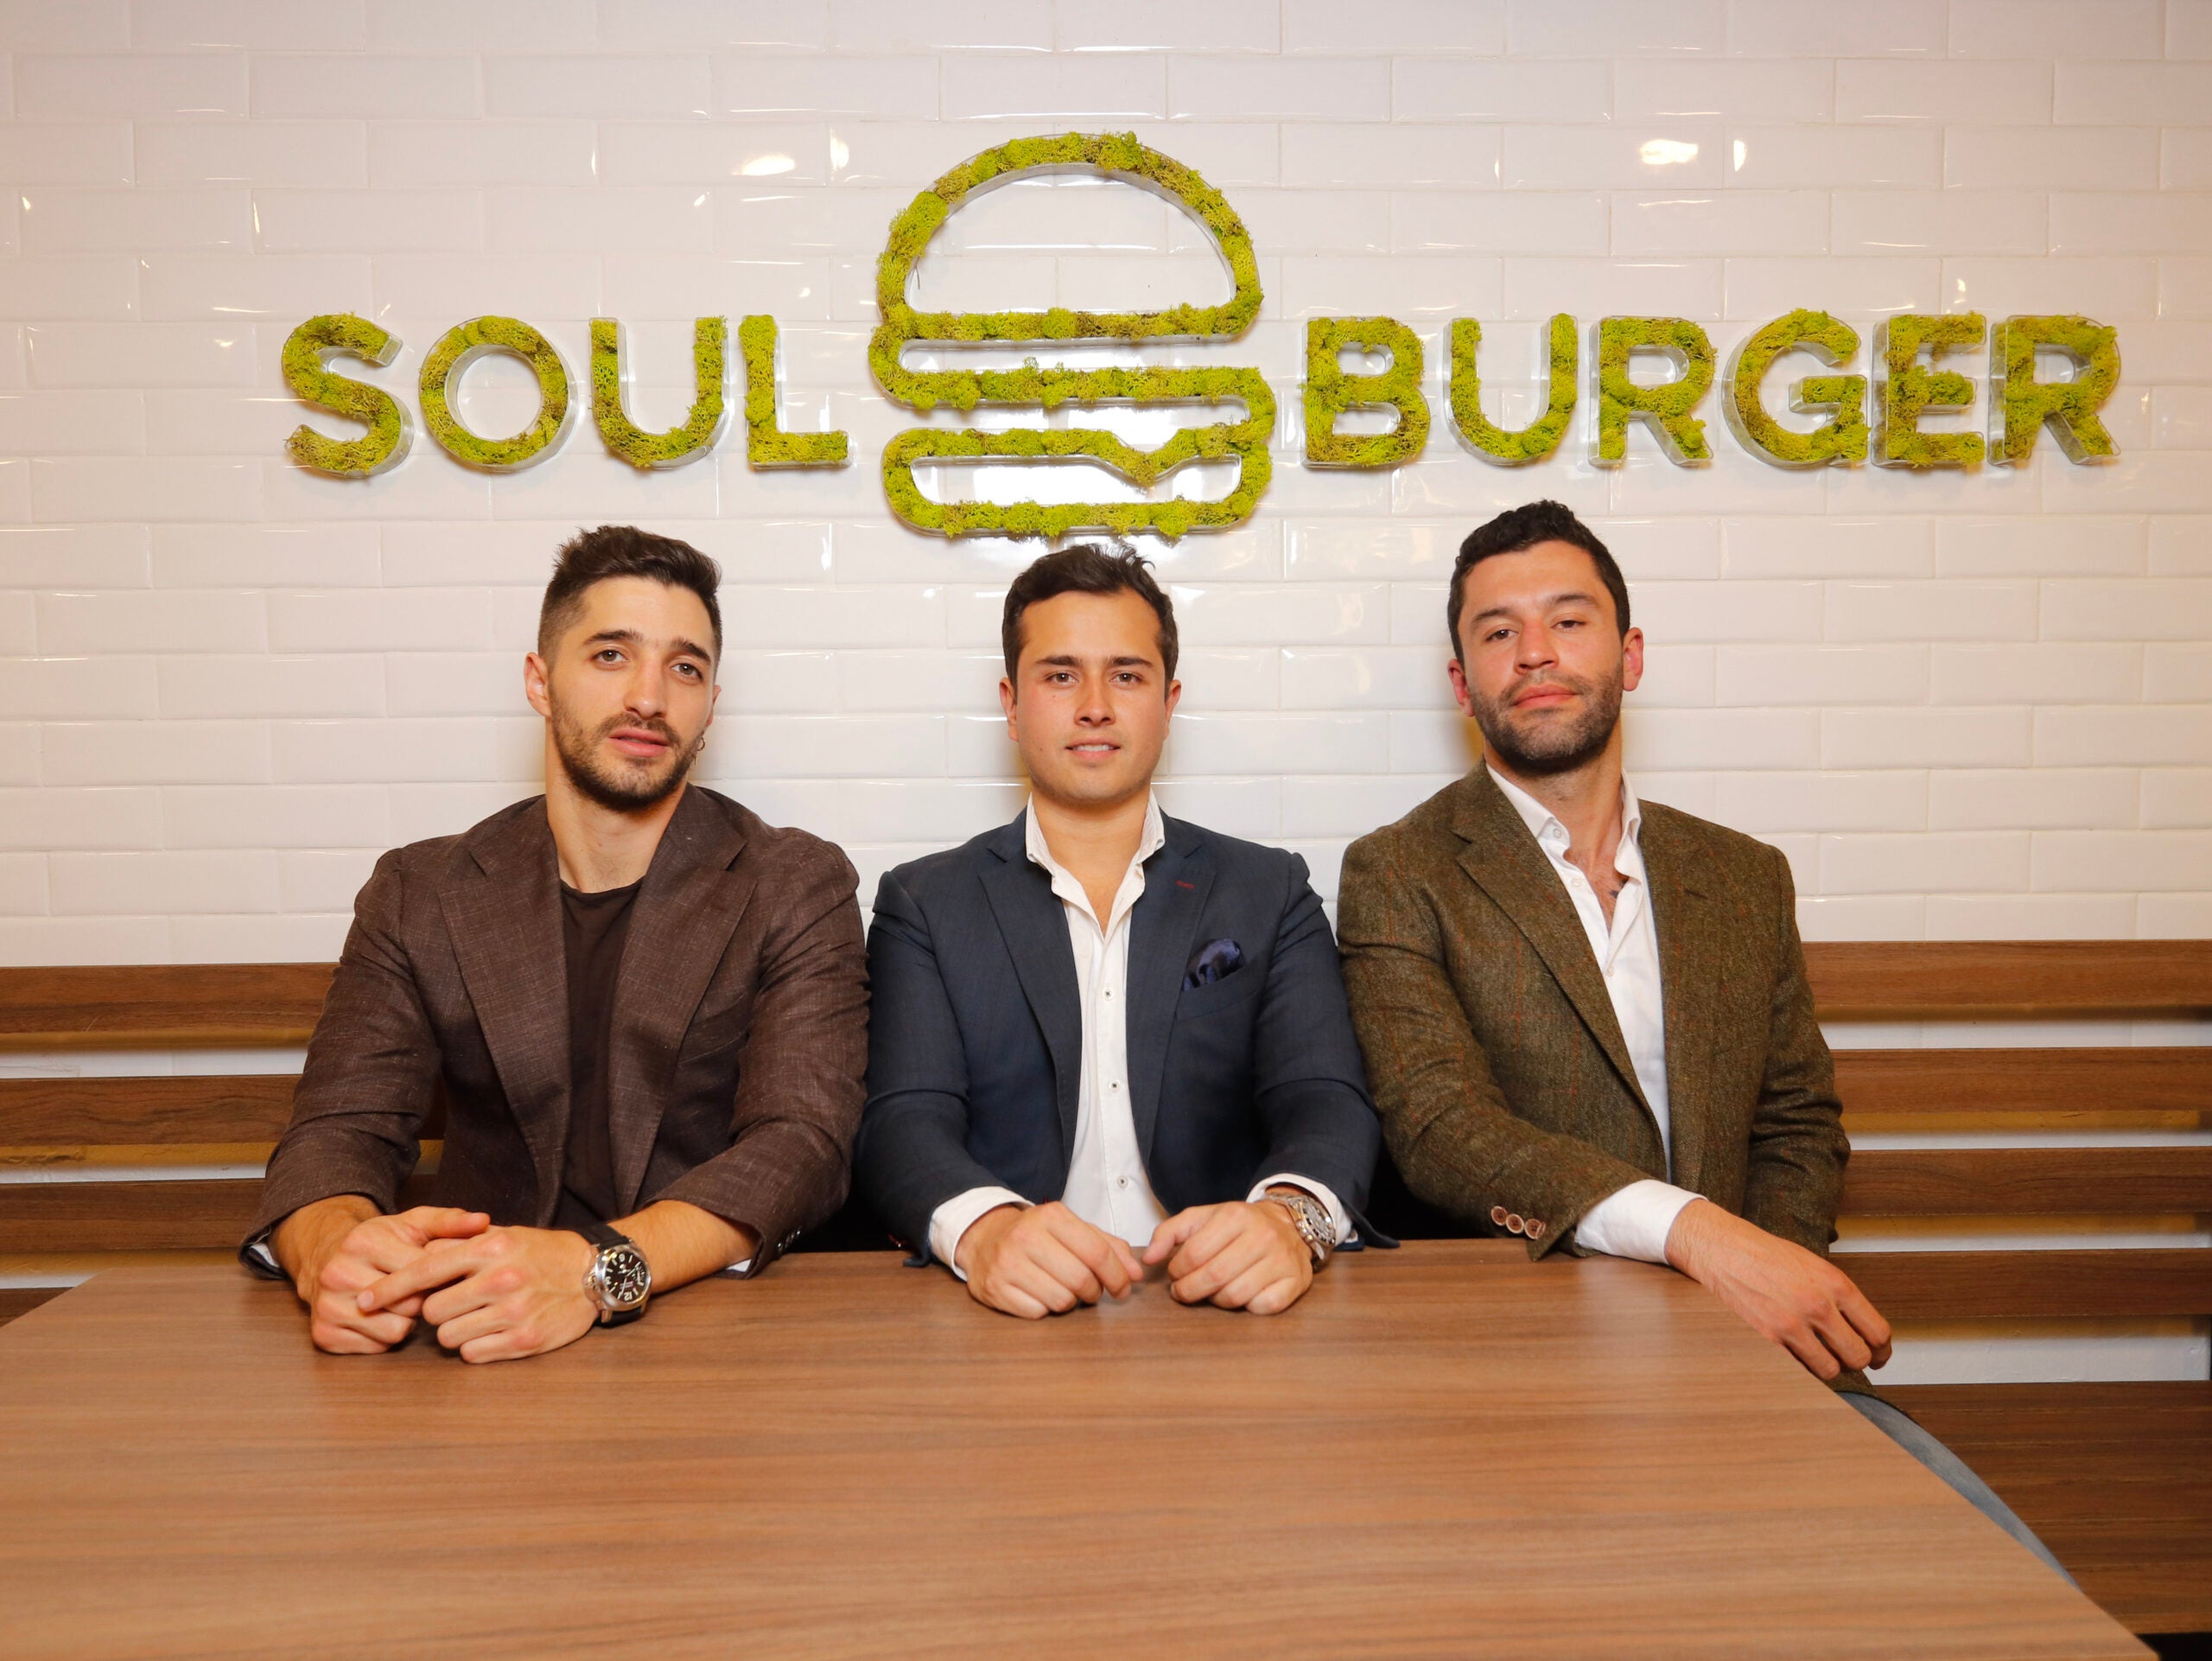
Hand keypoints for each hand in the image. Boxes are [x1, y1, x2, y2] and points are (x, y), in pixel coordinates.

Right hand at [274, 1199, 490, 1355]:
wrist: (327, 1259)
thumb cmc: (381, 1242)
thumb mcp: (413, 1224)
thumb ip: (450, 1222)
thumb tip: (483, 1220)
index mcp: (363, 1242)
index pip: (420, 1272)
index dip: (439, 1277)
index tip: (444, 1276)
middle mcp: (338, 1274)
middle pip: (408, 1304)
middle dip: (423, 1300)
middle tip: (422, 1292)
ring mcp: (327, 1306)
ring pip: (394, 1330)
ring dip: (406, 1322)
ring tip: (403, 1304)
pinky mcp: (323, 1334)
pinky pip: (376, 1347)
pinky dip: (385, 1337)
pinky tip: (384, 1318)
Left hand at [358, 1224, 599, 1363]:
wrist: (594, 1272)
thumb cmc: (540, 1253)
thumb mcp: (501, 1235)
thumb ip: (457, 1244)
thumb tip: (412, 1258)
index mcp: (490, 1248)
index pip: (423, 1270)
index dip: (388, 1289)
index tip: (363, 1301)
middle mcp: (500, 1279)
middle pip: (431, 1311)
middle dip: (434, 1311)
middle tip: (453, 1304)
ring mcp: (514, 1312)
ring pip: (449, 1337)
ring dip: (454, 1330)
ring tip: (476, 1317)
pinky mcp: (525, 1340)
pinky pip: (473, 1354)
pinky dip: (474, 1346)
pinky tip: (492, 1331)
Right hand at [954, 1201, 1143, 1319]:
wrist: (984, 1238)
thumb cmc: (1036, 1235)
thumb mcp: (1071, 1229)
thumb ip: (1108, 1247)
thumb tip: (1136, 1273)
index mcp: (1051, 1216)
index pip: (1098, 1253)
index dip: (1118, 1276)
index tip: (1125, 1288)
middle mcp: (1027, 1237)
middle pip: (1081, 1279)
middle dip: (1095, 1291)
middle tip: (1093, 1291)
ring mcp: (1007, 1264)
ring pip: (1061, 1300)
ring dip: (1071, 1301)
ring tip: (1064, 1289)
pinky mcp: (995, 1289)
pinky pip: (1038, 1313)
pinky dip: (1046, 1309)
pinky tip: (1040, 1294)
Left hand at [1143, 1200, 1312, 1314]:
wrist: (1288, 1224)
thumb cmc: (1239, 1225)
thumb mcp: (1202, 1218)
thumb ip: (1169, 1233)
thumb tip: (1148, 1259)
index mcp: (1234, 1217)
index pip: (1193, 1255)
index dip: (1177, 1272)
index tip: (1175, 1276)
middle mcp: (1261, 1236)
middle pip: (1213, 1277)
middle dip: (1190, 1291)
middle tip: (1183, 1292)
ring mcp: (1281, 1260)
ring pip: (1235, 1296)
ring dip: (1216, 1300)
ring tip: (1212, 1291)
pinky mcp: (1295, 1281)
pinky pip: (1262, 1307)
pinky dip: (1247, 1307)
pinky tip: (1242, 1295)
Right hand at [1664, 1199, 1892, 1381]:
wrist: (1726, 1250)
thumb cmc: (1769, 1255)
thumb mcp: (1816, 1266)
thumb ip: (1841, 1297)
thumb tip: (1863, 1330)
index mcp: (1836, 1284)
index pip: (1878, 1332)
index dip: (1882, 1351)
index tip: (1878, 1355)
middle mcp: (1818, 1306)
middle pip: (1859, 1356)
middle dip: (1857, 1360)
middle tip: (1849, 1357)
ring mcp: (1793, 1324)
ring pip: (1831, 1370)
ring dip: (1829, 1366)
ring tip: (1821, 1354)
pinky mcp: (1768, 1338)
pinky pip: (1800, 1369)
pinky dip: (1803, 1367)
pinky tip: (1798, 1354)